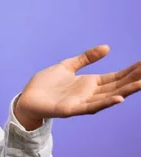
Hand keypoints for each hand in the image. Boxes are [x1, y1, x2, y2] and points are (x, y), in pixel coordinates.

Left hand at [14, 45, 140, 129]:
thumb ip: (86, 58)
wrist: (27, 98)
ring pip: (108, 97)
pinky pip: (92, 106)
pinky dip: (105, 102)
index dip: (131, 71)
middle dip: (133, 79)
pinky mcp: (72, 109)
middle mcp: (90, 93)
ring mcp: (82, 102)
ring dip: (125, 91)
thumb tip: (107, 48)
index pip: (116, 77)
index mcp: (90, 83)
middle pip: (117, 86)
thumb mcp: (67, 66)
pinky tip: (118, 98)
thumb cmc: (46, 84)